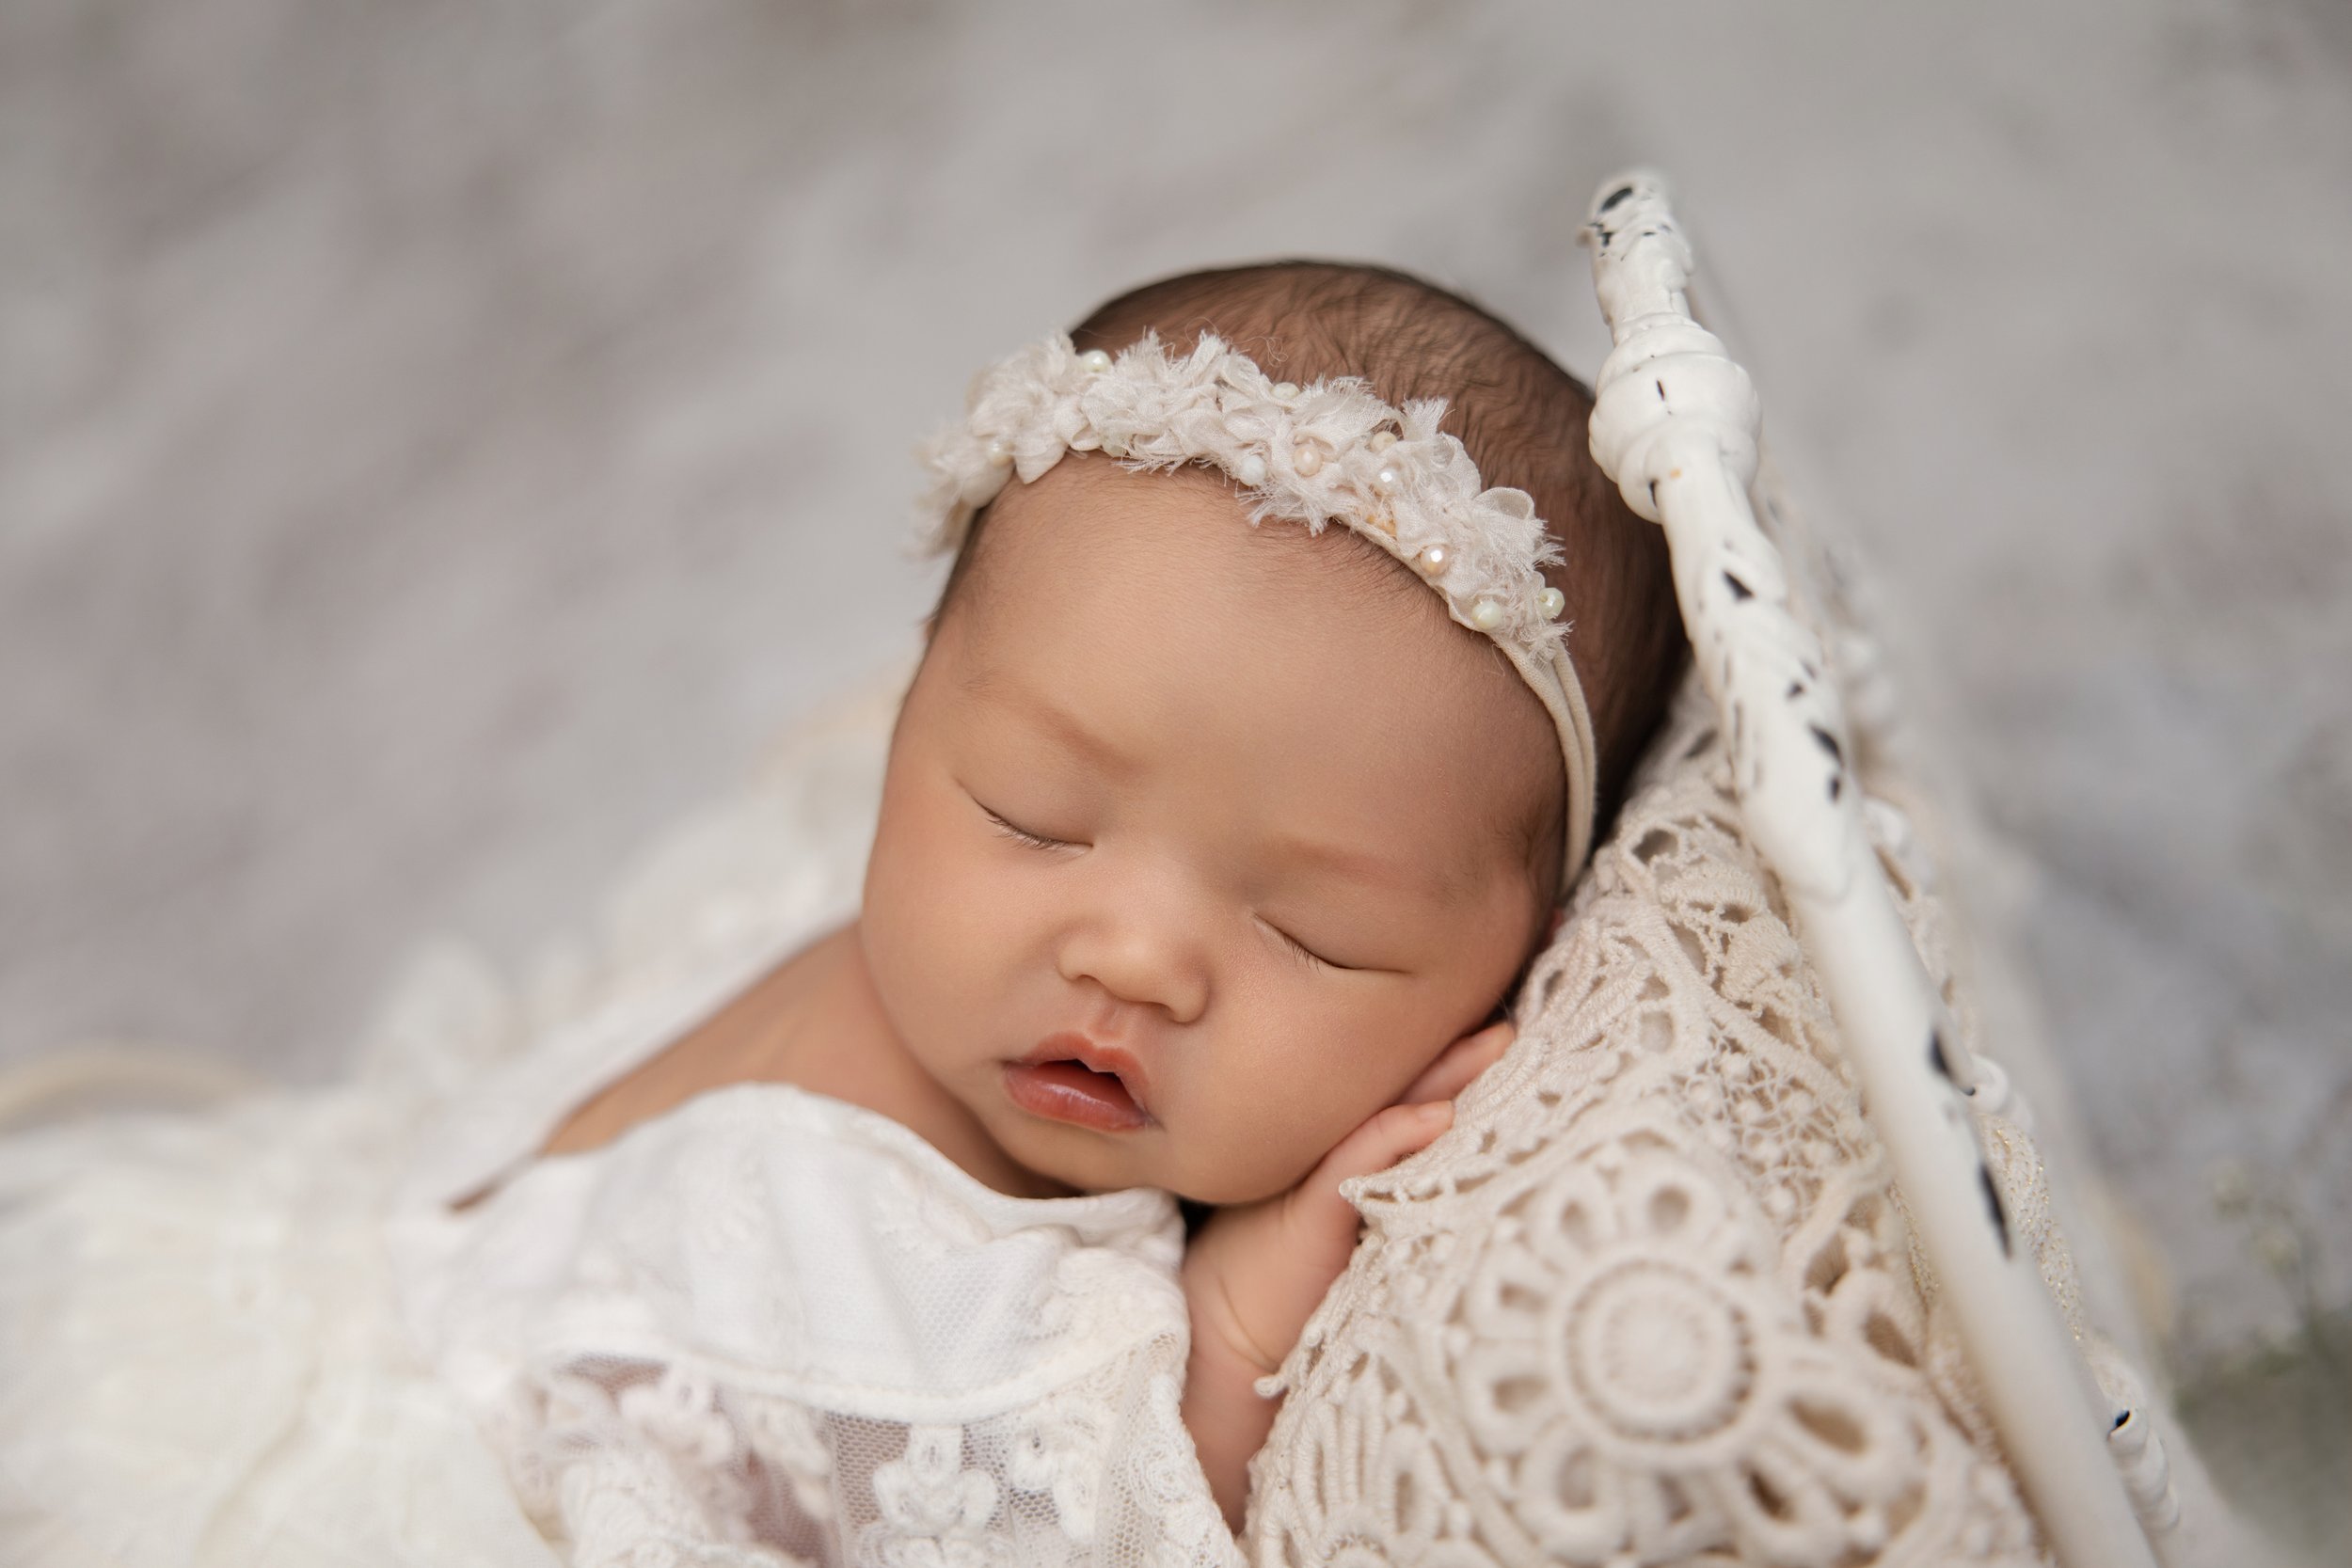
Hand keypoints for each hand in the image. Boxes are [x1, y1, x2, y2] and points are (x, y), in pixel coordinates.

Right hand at [1184, 1019, 1515, 1374]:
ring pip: (1395, 1106)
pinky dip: (1400, 1131)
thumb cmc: (1295, 1282)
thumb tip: (1463, 1164)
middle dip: (1463, 1055)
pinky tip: (1440, 1115)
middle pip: (1411, 1087)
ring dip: (1448, 1075)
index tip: (1506, 1034)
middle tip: (1513, 1024)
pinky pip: (1362, 1156)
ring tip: (1497, 1042)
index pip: (1410, 1094)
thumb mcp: (1361, 1230)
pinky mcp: (1316, 1203)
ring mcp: (1326, 1168)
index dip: (1455, 1065)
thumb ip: (1399, 1190)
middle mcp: (1339, 1147)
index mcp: (1350, 1149)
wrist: (1229, 1327)